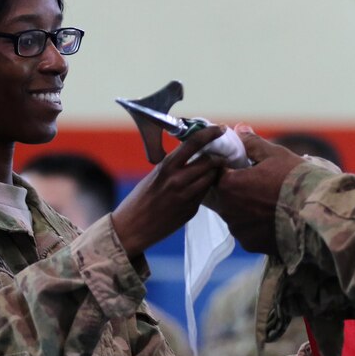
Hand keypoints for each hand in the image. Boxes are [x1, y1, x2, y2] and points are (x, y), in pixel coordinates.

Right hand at [112, 126, 225, 257]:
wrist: (133, 227)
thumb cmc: (141, 198)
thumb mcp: (155, 175)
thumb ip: (174, 165)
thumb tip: (195, 153)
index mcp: (167, 166)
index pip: (194, 143)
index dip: (210, 133)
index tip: (221, 128)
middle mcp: (178, 180)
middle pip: (210, 161)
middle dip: (217, 157)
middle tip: (220, 155)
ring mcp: (186, 196)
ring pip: (212, 178)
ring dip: (214, 173)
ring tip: (210, 172)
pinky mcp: (191, 210)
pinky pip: (205, 194)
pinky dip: (205, 188)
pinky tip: (198, 189)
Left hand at [208, 128, 303, 254]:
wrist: (318, 215)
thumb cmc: (296, 180)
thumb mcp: (275, 154)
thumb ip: (251, 143)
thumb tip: (238, 129)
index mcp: (229, 185)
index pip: (217, 173)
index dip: (229, 167)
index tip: (244, 165)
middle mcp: (228, 211)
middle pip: (225, 195)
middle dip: (238, 188)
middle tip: (260, 183)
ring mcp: (239, 230)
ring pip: (236, 214)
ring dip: (246, 207)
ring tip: (270, 201)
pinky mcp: (252, 245)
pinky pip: (248, 231)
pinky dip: (256, 224)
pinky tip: (274, 218)